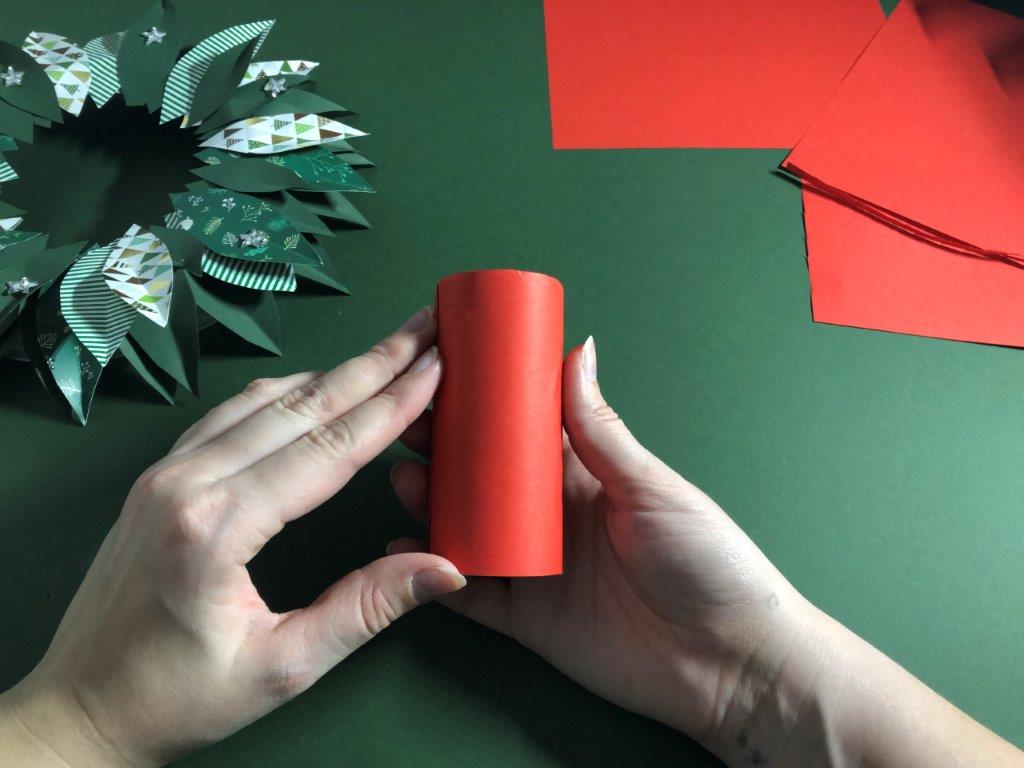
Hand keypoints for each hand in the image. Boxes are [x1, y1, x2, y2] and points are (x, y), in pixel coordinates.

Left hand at [0, 308, 464, 767]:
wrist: (80, 708)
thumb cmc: (176, 698)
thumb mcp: (282, 666)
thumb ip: (365, 609)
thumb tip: (444, 567)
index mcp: (219, 525)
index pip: (329, 447)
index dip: (392, 403)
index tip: (437, 365)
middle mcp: (188, 480)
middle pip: (302, 406)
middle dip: (373, 363)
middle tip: (424, 327)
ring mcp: (166, 472)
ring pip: (265, 400)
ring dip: (333, 372)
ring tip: (387, 350)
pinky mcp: (157, 477)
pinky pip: (231, 414)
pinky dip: (285, 392)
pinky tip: (314, 385)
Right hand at [389, 336, 805, 747]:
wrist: (730, 661)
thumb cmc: (709, 562)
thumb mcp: (652, 488)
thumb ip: (602, 432)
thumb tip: (578, 353)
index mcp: (586, 479)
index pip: (523, 436)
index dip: (485, 409)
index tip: (448, 380)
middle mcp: (554, 519)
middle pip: (484, 482)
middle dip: (445, 454)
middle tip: (410, 429)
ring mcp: (537, 568)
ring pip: (468, 531)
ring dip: (432, 507)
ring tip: (403, 482)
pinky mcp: (528, 618)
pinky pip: (469, 593)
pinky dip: (437, 574)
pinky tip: (407, 553)